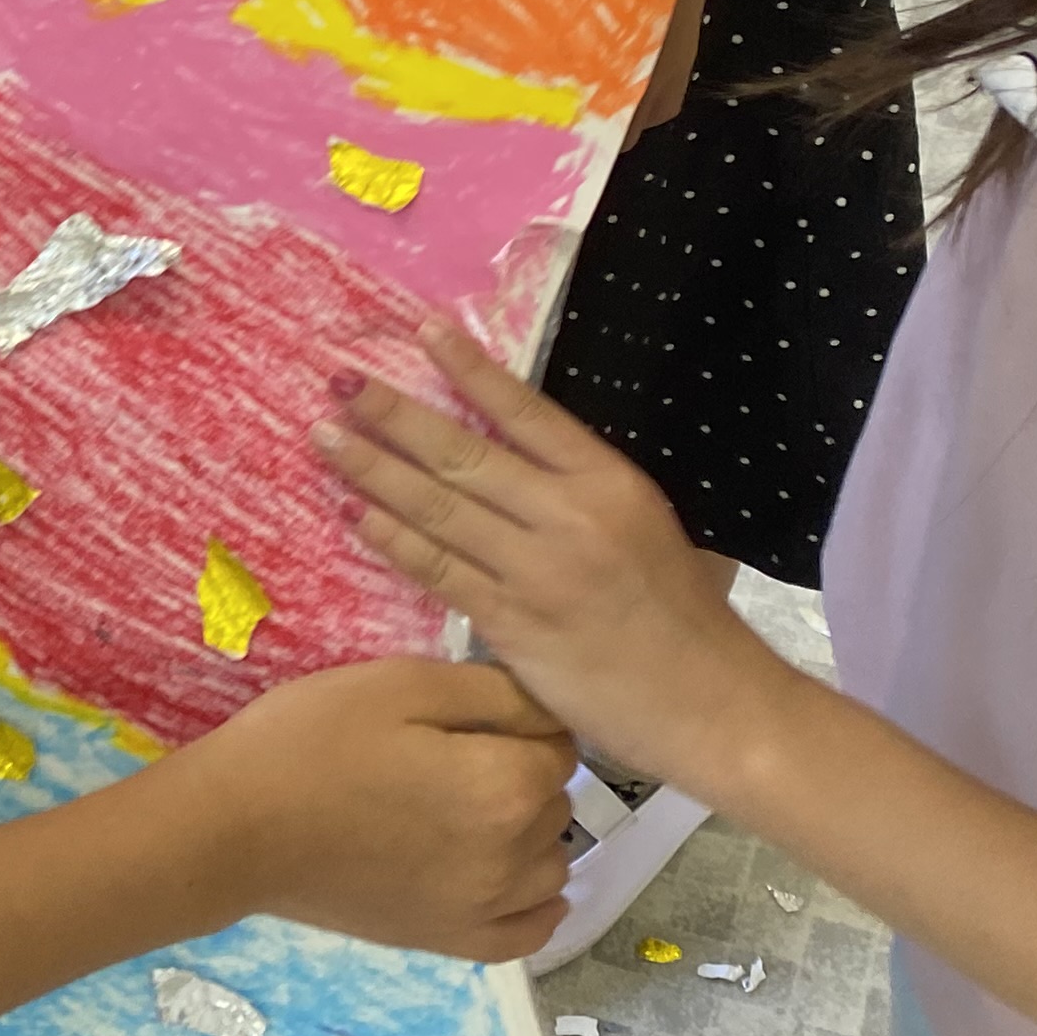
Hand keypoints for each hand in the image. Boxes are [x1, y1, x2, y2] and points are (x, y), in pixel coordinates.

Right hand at [151, 654, 577, 960]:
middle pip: (556, 802)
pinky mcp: (452, 942)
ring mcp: (484, 908)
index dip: (518, 721)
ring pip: (551, 862)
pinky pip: (531, 931)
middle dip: (521, 774)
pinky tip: (503, 876)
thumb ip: (492, 692)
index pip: (558, 744)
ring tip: (462, 812)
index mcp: (505, 785)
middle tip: (450, 758)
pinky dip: (531, 903)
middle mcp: (513, 856)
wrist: (234, 830)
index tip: (467, 716)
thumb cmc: (309, 741)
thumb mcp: (400, 684)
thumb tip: (550, 710)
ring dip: (527, 834)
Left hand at [314, 321, 798, 788]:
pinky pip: (438, 570)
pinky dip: (392, 539)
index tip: (420, 329)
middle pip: (464, 453)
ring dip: (373, 470)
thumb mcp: (647, 528)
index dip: (470, 369)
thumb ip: (580, 494)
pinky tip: (353, 514)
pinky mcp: (513, 624)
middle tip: (338, 380)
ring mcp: (537, 571)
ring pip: (438, 508)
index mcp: (611, 483)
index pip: (527, 411)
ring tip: (324, 436)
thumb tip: (510, 456)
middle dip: (393, 414)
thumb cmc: (682, 618)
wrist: (712, 706)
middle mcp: (570, 517)